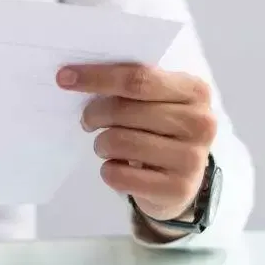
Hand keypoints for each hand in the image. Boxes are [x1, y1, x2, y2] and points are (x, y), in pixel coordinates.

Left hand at [57, 63, 215, 230]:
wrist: (182, 181)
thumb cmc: (161, 131)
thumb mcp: (159, 101)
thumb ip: (133, 85)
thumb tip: (78, 75)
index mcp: (195, 91)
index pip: (138, 78)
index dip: (97, 77)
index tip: (64, 78)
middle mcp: (200, 123)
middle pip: (124, 110)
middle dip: (94, 114)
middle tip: (87, 120)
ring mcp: (191, 158)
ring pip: (119, 142)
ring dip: (101, 144)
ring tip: (106, 146)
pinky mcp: (177, 189)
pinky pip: (119, 175)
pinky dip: (108, 170)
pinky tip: (118, 166)